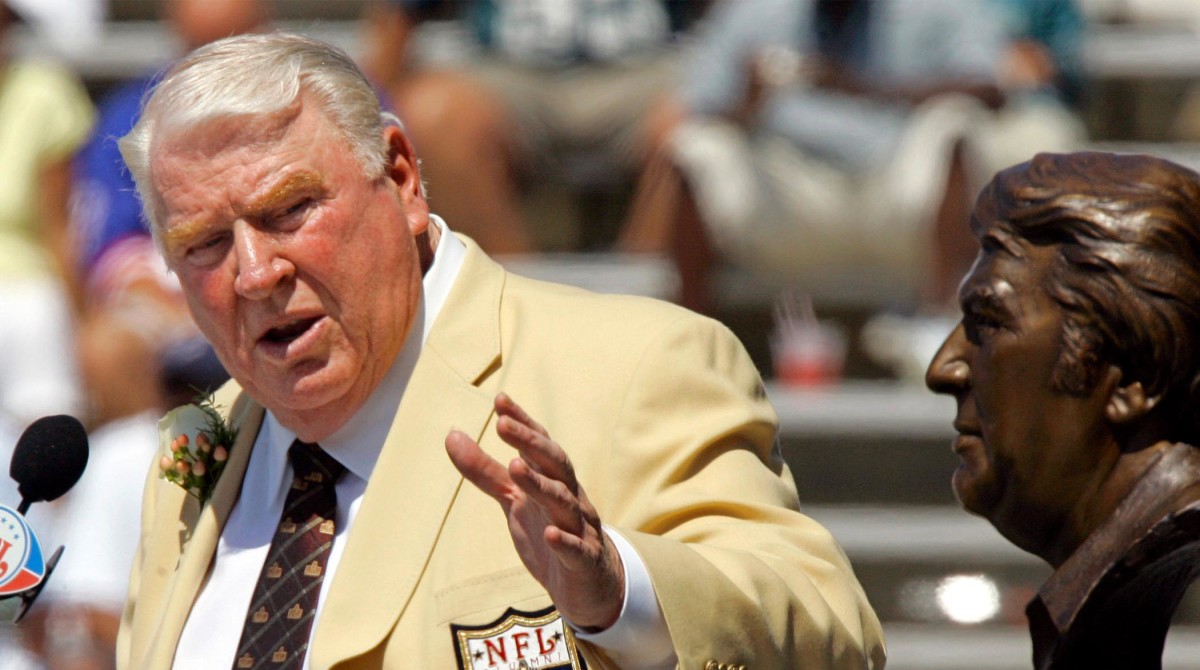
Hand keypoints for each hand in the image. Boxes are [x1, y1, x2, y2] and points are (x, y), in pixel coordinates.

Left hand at [445, 393, 624, 630]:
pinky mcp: (585, 562)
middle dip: (531, 443)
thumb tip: (451, 434)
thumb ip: (485, 470)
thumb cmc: (549, 530)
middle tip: (503, 425)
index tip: (500, 401)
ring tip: (516, 467)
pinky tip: (550, 534)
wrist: (590, 583)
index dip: (522, 423)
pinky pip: (577, 550)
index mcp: (552, 479)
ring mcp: (580, 528)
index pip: (539, 445)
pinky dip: (564, 541)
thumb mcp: (513, 500)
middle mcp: (570, 497)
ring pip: (564, 502)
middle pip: (555, 465)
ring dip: (541, 485)